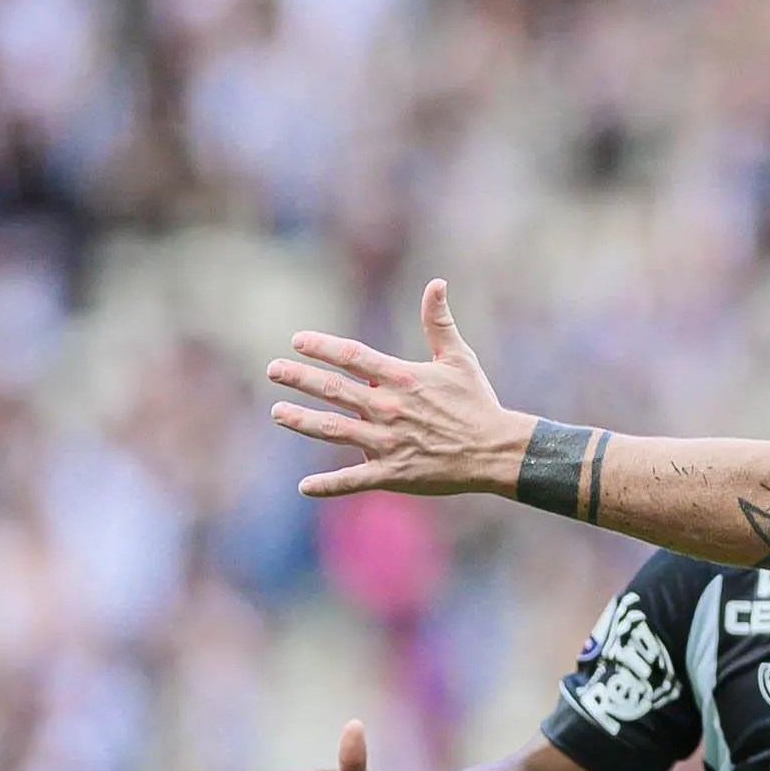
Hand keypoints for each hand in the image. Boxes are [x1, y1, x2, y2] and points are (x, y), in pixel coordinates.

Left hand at [269, 280, 532, 497]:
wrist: (496, 451)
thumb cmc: (477, 403)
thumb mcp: (460, 358)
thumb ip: (439, 322)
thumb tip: (436, 283)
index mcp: (401, 379)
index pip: (352, 357)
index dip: (322, 346)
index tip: (298, 341)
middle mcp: (388, 409)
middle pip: (332, 389)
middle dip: (299, 378)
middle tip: (273, 370)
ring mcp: (388, 443)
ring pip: (333, 430)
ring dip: (301, 421)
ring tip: (277, 413)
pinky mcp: (393, 473)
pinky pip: (354, 480)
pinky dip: (328, 485)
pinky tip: (304, 487)